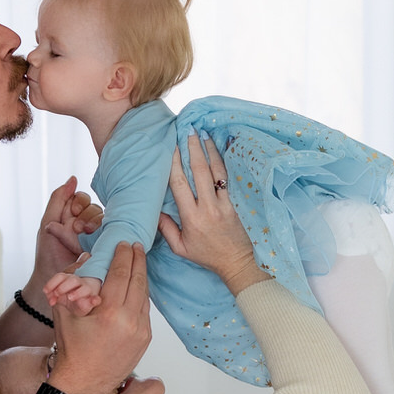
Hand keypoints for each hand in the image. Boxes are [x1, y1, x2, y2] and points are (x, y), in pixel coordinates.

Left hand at [33, 177, 103, 278]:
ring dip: (94, 222)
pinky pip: (111, 231)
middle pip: (94, 207)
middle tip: (78, 228)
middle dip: (86, 214)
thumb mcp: (48, 221)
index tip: (72, 213)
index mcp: (71, 215)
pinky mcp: (104, 245)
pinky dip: (106, 231)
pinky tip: (98, 235)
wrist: (54, 276)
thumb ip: (58, 199)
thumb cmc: (49, 251)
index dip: (78, 203)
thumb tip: (73, 178)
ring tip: (85, 234)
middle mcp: (85, 223)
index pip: (82, 199)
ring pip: (103, 218)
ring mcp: (95, 235)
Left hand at [41, 268, 101, 316]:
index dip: (51, 283)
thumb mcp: (60, 296)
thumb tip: (50, 299)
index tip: (45, 291)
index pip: (60, 276)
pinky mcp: (93, 300)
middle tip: (56, 294)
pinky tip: (94, 301)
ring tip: (70, 297)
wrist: (84, 303)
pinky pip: (96, 299)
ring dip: (77, 292)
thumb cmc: (71, 296)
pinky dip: (95, 300)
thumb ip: (52, 296)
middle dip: (62, 287)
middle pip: (72, 280)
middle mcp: (78, 282)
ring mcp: (87, 290)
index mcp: (68, 279)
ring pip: (84, 288)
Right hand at [49, 241, 152, 393]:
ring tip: (138, 262)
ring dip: (142, 277)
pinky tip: (136, 286)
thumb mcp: (64, 312)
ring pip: (145, 295)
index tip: (125, 243)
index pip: (121, 274)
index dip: (124, 256)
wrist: (83, 383)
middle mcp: (130, 321)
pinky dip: (141, 295)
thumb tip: (87, 260)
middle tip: (137, 246)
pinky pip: (145, 310)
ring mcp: (141, 331)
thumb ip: (73, 283)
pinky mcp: (145, 339)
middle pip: (139, 281)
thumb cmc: (71, 348)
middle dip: (138, 260)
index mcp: (110, 313)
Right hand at [159, 134, 264, 293]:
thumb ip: (166, 229)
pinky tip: (220, 148)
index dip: (175, 163)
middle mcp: (208, 207)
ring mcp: (224, 204)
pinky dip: (224, 161)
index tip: (172, 146)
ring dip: (209, 150)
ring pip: (216, 171)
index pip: (180, 184)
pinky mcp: (237, 203)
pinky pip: (229, 178)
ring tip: (203, 134)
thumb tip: (155, 211)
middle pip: (199, 171)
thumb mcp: (181, 248)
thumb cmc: (207, 255)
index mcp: (191, 217)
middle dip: (193, 149)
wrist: (237, 262)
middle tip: (188, 130)